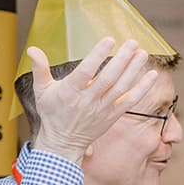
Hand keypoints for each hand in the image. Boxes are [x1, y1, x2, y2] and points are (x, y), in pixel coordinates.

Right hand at [29, 38, 157, 162]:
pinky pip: (130, 102)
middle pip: (108, 78)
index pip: (86, 72)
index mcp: (70, 92)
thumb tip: (32, 49)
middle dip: (122, 60)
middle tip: (132, 42)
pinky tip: (152, 75)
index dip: (97, 56)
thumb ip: (39, 69)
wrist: (63, 144)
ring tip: (143, 53)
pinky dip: (142, 89)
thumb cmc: (52, 114)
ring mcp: (102, 109)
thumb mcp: (42, 91)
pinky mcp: (112, 116)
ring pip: (121, 88)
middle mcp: (87, 101)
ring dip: (134, 70)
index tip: (109, 40)